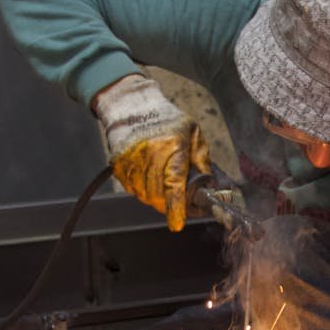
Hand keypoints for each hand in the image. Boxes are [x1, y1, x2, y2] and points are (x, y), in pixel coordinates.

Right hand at [93, 75, 210, 231]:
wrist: (132, 106)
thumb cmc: (167, 120)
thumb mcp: (194, 132)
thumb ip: (202, 159)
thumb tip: (211, 185)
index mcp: (172, 146)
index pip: (173, 182)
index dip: (175, 206)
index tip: (177, 223)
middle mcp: (149, 153)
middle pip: (158, 195)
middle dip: (170, 205)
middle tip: (178, 204)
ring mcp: (131, 160)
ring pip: (144, 195)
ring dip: (156, 199)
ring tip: (163, 185)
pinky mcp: (118, 164)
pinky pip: (132, 189)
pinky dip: (142, 191)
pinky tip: (148, 178)